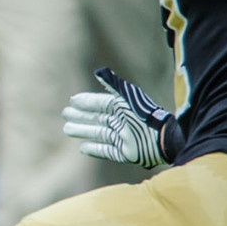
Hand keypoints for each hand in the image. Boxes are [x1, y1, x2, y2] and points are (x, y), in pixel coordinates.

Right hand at [61, 67, 179, 168]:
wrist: (161, 138)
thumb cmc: (144, 115)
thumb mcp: (128, 96)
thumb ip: (113, 84)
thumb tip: (98, 72)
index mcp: (122, 108)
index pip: (100, 103)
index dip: (86, 101)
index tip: (72, 100)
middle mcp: (121, 123)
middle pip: (97, 118)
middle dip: (81, 116)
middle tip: (66, 114)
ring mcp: (122, 139)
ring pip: (98, 133)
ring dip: (83, 131)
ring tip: (67, 129)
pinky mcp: (125, 153)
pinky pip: (106, 151)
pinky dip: (94, 149)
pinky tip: (82, 147)